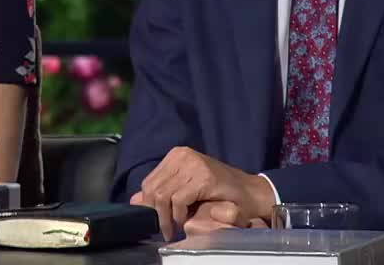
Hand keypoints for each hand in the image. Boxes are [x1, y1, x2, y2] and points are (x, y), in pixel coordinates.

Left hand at [129, 146, 275, 240]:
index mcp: (176, 155)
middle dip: (155, 213)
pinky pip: (178, 199)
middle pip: (153, 188)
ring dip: (166, 217)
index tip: (155, 220)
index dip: (148, 204)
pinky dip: (178, 215)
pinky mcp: (203, 177)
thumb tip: (134, 200)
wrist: (249, 193)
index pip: (149, 181)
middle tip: (164, 229)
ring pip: (163, 195)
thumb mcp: (186, 189)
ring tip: (172, 228)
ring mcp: (193, 164)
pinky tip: (184, 221)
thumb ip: (163, 192)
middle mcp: (182, 155)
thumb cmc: (218, 192)